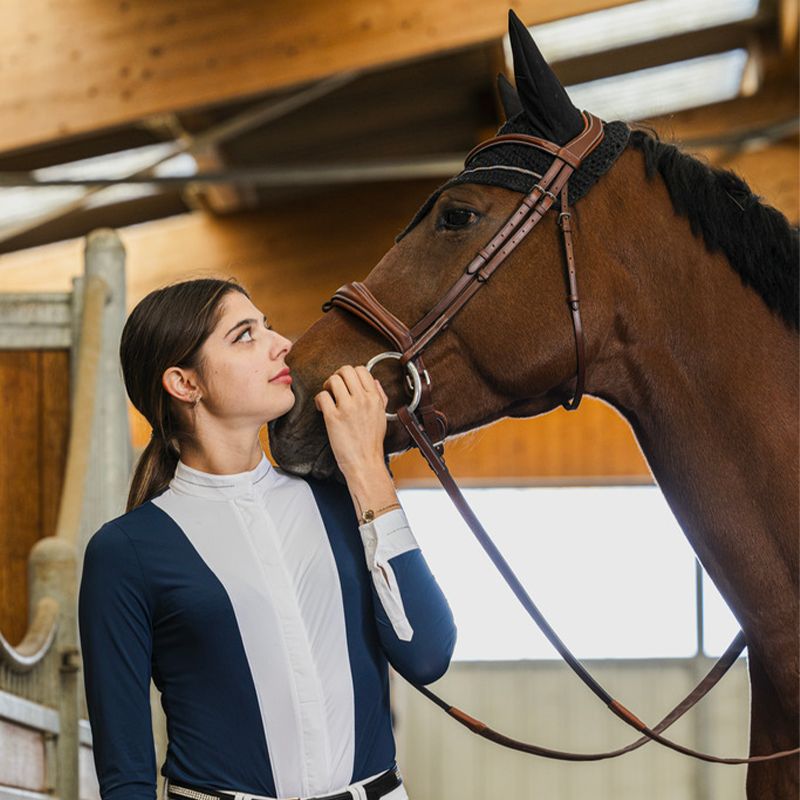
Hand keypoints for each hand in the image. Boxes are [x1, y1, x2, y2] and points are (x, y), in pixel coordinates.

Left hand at [315, 365, 388, 479]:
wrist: (365, 462)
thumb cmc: (372, 443)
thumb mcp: (382, 416)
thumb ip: (381, 396)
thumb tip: (375, 382)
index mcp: (375, 398)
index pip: (362, 370)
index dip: (351, 373)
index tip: (347, 382)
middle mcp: (363, 400)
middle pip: (346, 370)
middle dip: (337, 375)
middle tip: (334, 386)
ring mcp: (347, 408)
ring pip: (333, 380)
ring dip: (327, 385)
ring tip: (328, 396)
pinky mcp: (333, 417)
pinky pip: (322, 396)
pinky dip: (319, 400)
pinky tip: (322, 408)